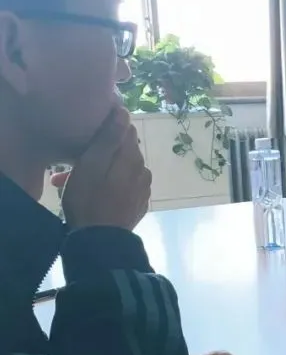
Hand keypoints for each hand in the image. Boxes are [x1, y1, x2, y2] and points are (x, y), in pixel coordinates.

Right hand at [60, 107, 150, 229]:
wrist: (101, 242)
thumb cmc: (89, 200)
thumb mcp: (91, 164)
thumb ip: (109, 138)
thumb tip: (125, 112)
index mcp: (133, 158)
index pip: (126, 131)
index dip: (107, 130)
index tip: (88, 137)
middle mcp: (144, 171)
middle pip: (122, 152)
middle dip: (99, 155)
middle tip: (72, 168)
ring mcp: (143, 190)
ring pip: (121, 171)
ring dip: (101, 173)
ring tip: (76, 185)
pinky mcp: (138, 205)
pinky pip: (124, 188)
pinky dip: (109, 187)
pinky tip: (94, 197)